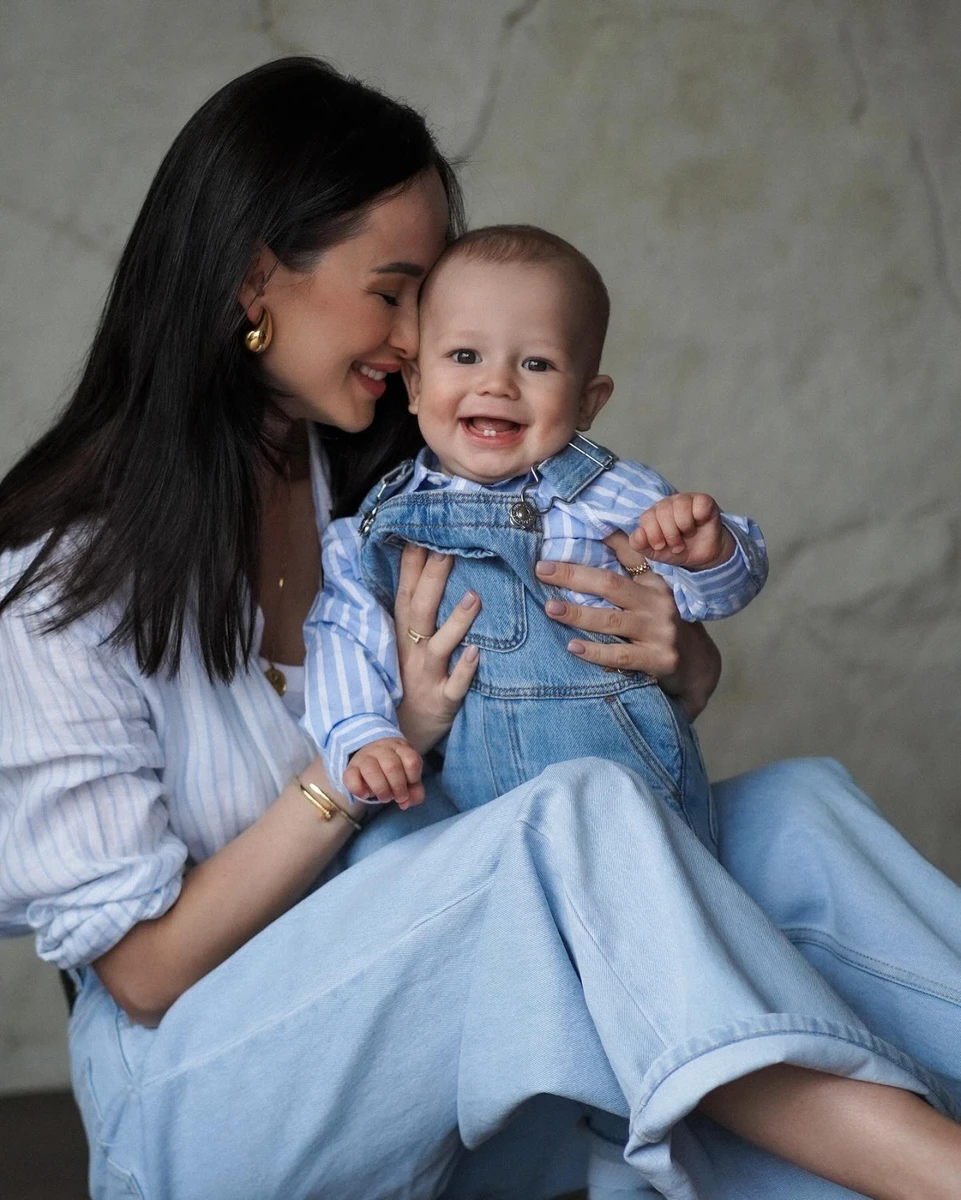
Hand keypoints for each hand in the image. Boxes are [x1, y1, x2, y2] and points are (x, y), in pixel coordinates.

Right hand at [344, 737, 423, 808]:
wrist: (372, 758)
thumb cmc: (396, 771)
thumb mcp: (409, 778)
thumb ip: (415, 792)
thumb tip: (405, 804)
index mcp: (401, 748)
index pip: (411, 760)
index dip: (413, 778)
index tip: (410, 786)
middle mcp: (382, 749)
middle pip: (392, 766)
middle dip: (398, 787)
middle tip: (398, 798)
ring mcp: (365, 756)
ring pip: (371, 770)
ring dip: (381, 789)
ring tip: (385, 798)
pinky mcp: (351, 767)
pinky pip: (351, 777)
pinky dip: (359, 790)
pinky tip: (366, 795)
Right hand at [393, 544, 480, 753]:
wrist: (397, 737)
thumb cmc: (407, 683)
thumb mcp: (403, 647)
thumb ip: (415, 612)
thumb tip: (424, 571)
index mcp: (402, 636)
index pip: (405, 593)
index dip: (411, 565)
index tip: (421, 534)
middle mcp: (411, 652)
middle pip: (420, 611)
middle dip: (433, 580)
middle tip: (448, 550)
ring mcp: (426, 677)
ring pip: (439, 646)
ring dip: (456, 622)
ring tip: (474, 597)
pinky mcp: (442, 702)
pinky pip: (454, 687)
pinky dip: (465, 671)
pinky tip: (478, 654)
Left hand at [536, 531, 720, 719]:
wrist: (696, 663)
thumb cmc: (662, 621)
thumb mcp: (653, 588)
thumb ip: (631, 559)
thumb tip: (605, 529)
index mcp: (653, 584)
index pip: (618, 562)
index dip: (585, 557)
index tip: (547, 557)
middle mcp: (657, 604)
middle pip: (610, 586)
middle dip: (573, 577)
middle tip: (542, 572)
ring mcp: (659, 633)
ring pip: (612, 621)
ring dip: (578, 614)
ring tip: (551, 608)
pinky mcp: (659, 660)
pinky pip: (621, 656)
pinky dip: (596, 652)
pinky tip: (573, 646)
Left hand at [630, 493, 734, 570]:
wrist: (701, 556)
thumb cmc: (677, 549)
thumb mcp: (655, 552)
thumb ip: (639, 544)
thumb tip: (639, 532)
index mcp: (653, 513)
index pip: (646, 517)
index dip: (653, 535)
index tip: (661, 546)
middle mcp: (667, 503)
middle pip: (663, 511)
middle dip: (670, 534)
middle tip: (677, 546)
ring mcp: (685, 499)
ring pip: (681, 506)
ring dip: (685, 527)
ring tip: (688, 535)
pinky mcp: (703, 500)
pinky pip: (699, 504)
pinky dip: (700, 518)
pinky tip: (700, 523)